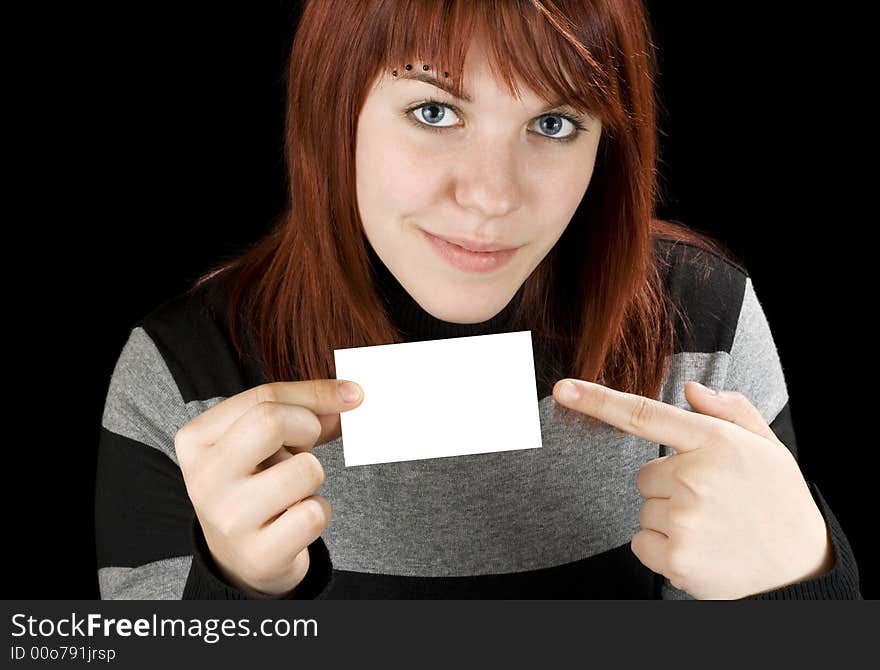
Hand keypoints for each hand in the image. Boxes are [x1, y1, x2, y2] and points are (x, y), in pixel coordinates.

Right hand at [174, 379, 363, 597]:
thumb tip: (348, 396)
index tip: (351, 394)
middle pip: (272, 422)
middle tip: (305, 446)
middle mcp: (205, 478)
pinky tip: (297, 520)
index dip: (315, 394)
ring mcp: (229, 519)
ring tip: (293, 489)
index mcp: (197, 440)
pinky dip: (319, 511)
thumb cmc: (254, 484)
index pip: (264, 397)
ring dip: (314, 476)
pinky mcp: (259, 554)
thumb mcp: (263, 441)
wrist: (238, 558)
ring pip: (306, 470)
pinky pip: (315, 513)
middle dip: (307, 427)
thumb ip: (302, 411)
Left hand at [552, 378, 833, 598]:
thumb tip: (690, 390)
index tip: (563, 389)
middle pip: (644, 475)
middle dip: (670, 486)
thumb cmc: (779, 501)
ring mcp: (684, 518)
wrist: (801, 569)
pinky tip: (700, 548)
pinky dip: (662, 548)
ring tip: (713, 527)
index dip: (597, 401)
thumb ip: (729, 411)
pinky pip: (641, 542)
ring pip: (645, 509)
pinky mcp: (676, 555)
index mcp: (715, 442)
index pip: (644, 415)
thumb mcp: (766, 446)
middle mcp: (696, 475)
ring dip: (670, 518)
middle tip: (712, 501)